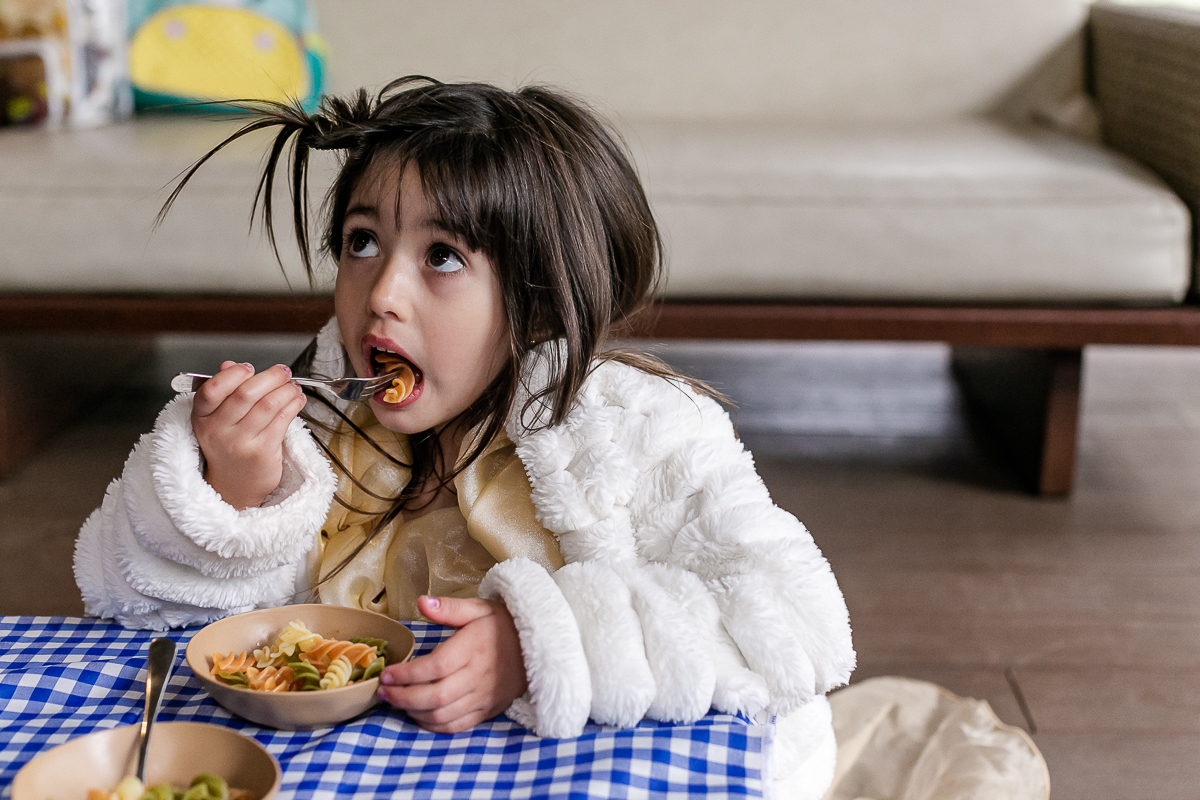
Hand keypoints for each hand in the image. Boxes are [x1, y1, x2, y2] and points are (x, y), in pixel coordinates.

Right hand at [191, 361, 305, 509]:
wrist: (234, 487)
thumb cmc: (229, 448)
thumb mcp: (217, 420)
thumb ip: (224, 391)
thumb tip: (230, 364)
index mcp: (202, 418)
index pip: (212, 389)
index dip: (234, 374)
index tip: (250, 368)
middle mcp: (218, 431)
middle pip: (246, 393)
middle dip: (271, 377)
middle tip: (284, 371)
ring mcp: (240, 443)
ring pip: (268, 405)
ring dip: (286, 390)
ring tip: (293, 387)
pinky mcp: (262, 452)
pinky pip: (282, 420)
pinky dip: (293, 405)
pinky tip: (297, 401)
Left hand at [377, 595, 528, 733]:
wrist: (541, 646)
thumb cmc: (504, 625)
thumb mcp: (479, 608)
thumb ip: (449, 608)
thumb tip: (422, 602)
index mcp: (473, 649)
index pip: (434, 668)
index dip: (406, 675)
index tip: (387, 674)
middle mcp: (478, 676)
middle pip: (435, 696)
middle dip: (403, 698)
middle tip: (384, 692)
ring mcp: (484, 697)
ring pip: (443, 715)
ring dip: (414, 713)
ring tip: (396, 702)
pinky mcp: (488, 710)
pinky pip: (456, 726)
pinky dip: (433, 725)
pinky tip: (418, 715)